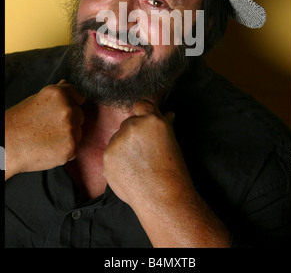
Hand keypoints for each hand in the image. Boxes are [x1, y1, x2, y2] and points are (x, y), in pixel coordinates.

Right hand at [5, 80, 84, 179]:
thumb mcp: (36, 99)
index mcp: (59, 94)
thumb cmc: (20, 121)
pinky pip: (75, 148)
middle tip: (49, 127)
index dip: (71, 105)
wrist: (8, 145)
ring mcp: (70, 129)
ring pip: (78, 132)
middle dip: (70, 121)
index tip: (59, 113)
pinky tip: (49, 148)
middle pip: (80, 115)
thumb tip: (66, 83)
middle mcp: (68, 109)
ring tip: (47, 138)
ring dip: (68, 136)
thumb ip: (57, 91)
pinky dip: (65, 150)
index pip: (79, 96)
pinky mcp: (71, 147)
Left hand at [102, 99, 229, 246]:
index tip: (145, 125)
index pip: (141, 104)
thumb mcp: (172, 141)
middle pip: (128, 123)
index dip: (143, 114)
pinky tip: (130, 172)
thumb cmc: (173, 170)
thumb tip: (166, 114)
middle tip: (145, 152)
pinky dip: (117, 161)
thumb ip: (164, 125)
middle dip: (134, 134)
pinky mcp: (107, 157)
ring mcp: (117, 141)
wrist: (162, 196)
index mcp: (152, 120)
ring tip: (138, 165)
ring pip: (118, 139)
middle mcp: (133, 126)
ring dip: (124, 148)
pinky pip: (111, 154)